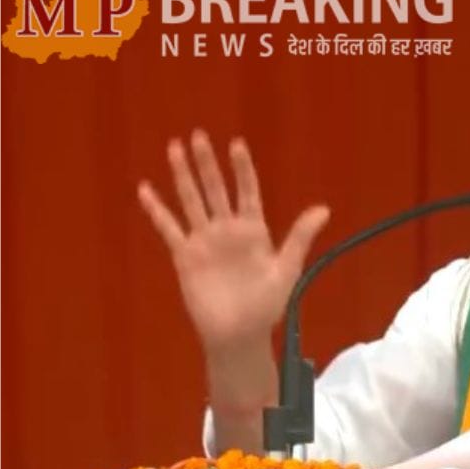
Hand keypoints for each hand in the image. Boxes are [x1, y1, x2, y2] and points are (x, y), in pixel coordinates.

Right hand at [137, 130, 329, 355]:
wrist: (238, 333)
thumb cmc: (266, 305)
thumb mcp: (287, 269)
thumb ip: (300, 237)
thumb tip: (324, 208)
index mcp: (253, 230)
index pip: (247, 191)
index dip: (242, 169)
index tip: (237, 144)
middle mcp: (227, 229)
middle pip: (215, 189)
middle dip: (206, 163)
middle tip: (197, 135)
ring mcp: (204, 240)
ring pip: (191, 200)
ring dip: (182, 176)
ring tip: (174, 148)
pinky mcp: (185, 256)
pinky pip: (169, 228)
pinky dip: (157, 210)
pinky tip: (145, 189)